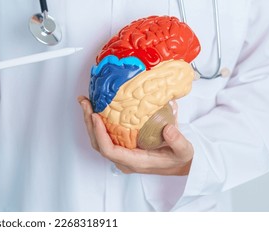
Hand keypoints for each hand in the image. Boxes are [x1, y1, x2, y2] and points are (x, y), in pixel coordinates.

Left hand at [78, 96, 192, 175]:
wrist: (180, 164)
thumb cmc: (180, 158)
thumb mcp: (184, 150)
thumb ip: (177, 141)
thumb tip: (168, 129)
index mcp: (135, 162)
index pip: (109, 150)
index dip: (99, 134)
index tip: (96, 117)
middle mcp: (124, 160)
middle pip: (98, 144)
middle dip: (89, 123)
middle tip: (85, 103)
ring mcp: (121, 155)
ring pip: (98, 140)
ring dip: (90, 122)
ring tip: (86, 103)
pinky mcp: (122, 148)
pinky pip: (105, 137)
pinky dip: (97, 123)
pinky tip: (96, 108)